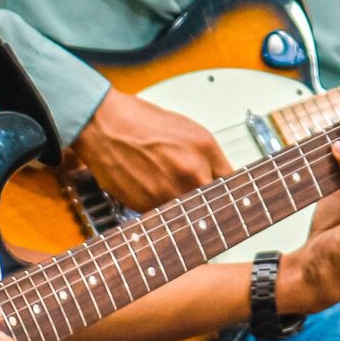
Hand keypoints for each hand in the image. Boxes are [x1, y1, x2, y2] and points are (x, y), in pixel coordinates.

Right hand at [73, 86, 232, 210]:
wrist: (105, 125)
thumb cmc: (143, 123)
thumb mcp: (189, 132)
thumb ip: (210, 158)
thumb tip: (224, 181)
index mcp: (206, 149)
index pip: (232, 184)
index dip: (233, 194)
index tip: (234, 202)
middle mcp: (192, 172)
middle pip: (213, 204)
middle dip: (210, 205)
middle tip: (203, 205)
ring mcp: (170, 192)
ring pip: (189, 214)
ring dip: (186, 211)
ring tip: (171, 194)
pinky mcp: (147, 206)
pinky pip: (166, 217)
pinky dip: (165, 212)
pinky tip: (156, 195)